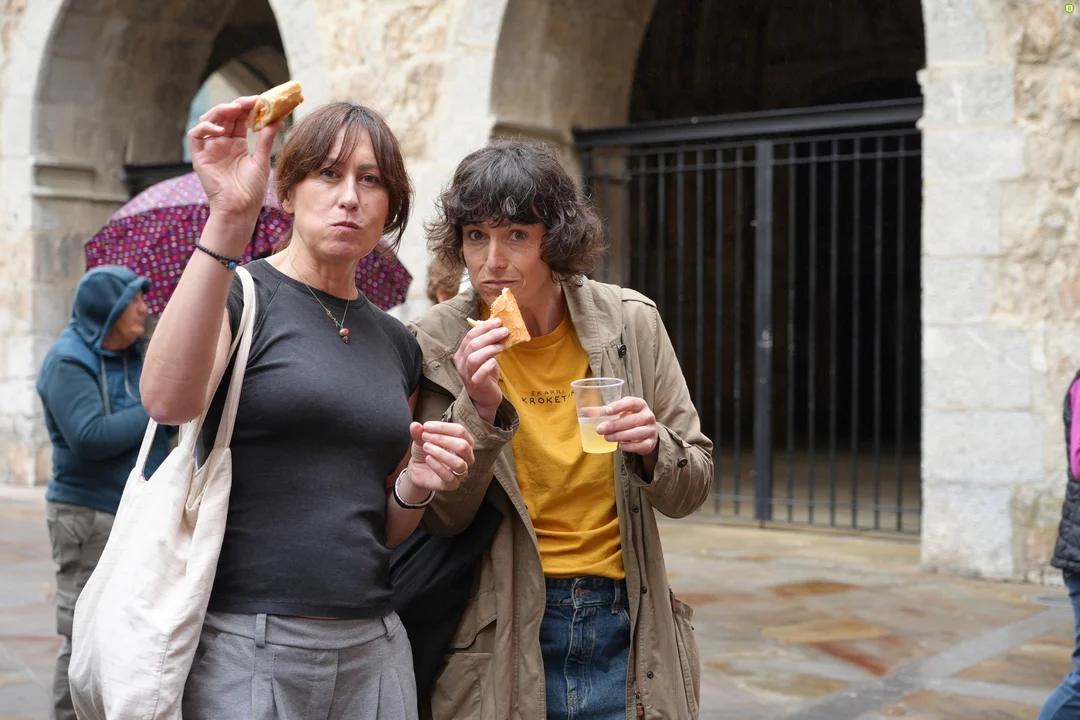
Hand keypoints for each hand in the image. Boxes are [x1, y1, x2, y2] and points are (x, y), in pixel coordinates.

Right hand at [187, 97, 282, 227]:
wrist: (240, 210)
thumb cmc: (252, 190)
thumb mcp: (262, 160)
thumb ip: (266, 139)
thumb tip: (279, 119)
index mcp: (238, 143)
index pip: (240, 118)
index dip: (248, 107)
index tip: (261, 99)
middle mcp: (222, 143)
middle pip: (225, 116)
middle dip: (237, 105)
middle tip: (251, 101)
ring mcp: (210, 148)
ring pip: (209, 120)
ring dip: (221, 111)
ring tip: (236, 109)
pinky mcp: (199, 157)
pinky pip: (196, 135)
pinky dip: (206, 127)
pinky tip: (221, 129)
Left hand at [401, 421, 475, 497]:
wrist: (418, 470)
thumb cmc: (426, 451)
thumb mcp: (421, 439)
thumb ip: (419, 432)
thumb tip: (415, 425)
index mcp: (464, 442)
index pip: (460, 431)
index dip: (444, 427)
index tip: (426, 426)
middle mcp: (466, 457)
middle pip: (463, 446)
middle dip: (442, 439)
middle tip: (425, 437)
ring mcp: (460, 472)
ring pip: (459, 463)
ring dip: (441, 453)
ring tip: (426, 447)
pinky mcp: (452, 484)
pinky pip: (449, 477)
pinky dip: (437, 466)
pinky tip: (428, 459)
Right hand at [453, 319, 508, 423]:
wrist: (486, 398)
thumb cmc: (486, 375)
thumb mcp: (486, 357)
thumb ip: (488, 344)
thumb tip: (500, 327)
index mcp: (462, 353)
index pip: (470, 336)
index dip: (484, 327)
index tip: (498, 321)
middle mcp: (461, 363)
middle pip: (472, 344)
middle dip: (489, 335)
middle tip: (504, 331)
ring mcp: (467, 374)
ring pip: (473, 357)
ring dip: (489, 349)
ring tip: (501, 347)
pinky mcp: (475, 384)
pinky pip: (478, 374)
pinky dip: (487, 366)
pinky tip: (495, 362)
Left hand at [596, 397, 658, 460]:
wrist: (648, 433)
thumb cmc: (630, 419)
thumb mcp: (621, 412)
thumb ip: (605, 412)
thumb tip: (584, 412)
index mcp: (640, 405)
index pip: (631, 402)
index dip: (619, 406)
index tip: (607, 411)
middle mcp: (648, 416)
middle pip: (631, 420)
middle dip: (614, 425)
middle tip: (600, 429)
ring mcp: (651, 430)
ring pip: (636, 433)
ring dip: (620, 436)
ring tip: (606, 438)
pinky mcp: (651, 443)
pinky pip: (641, 445)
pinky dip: (630, 446)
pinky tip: (620, 446)